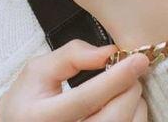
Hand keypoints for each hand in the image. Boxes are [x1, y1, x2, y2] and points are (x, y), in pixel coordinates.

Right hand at [0, 39, 149, 121]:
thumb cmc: (30, 99)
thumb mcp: (39, 70)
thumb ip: (71, 56)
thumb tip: (109, 52)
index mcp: (43, 118)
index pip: (86, 99)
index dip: (115, 78)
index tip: (137, 60)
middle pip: (112, 118)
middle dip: (129, 88)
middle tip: (130, 70)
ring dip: (135, 104)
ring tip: (124, 87)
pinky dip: (134, 117)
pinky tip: (124, 105)